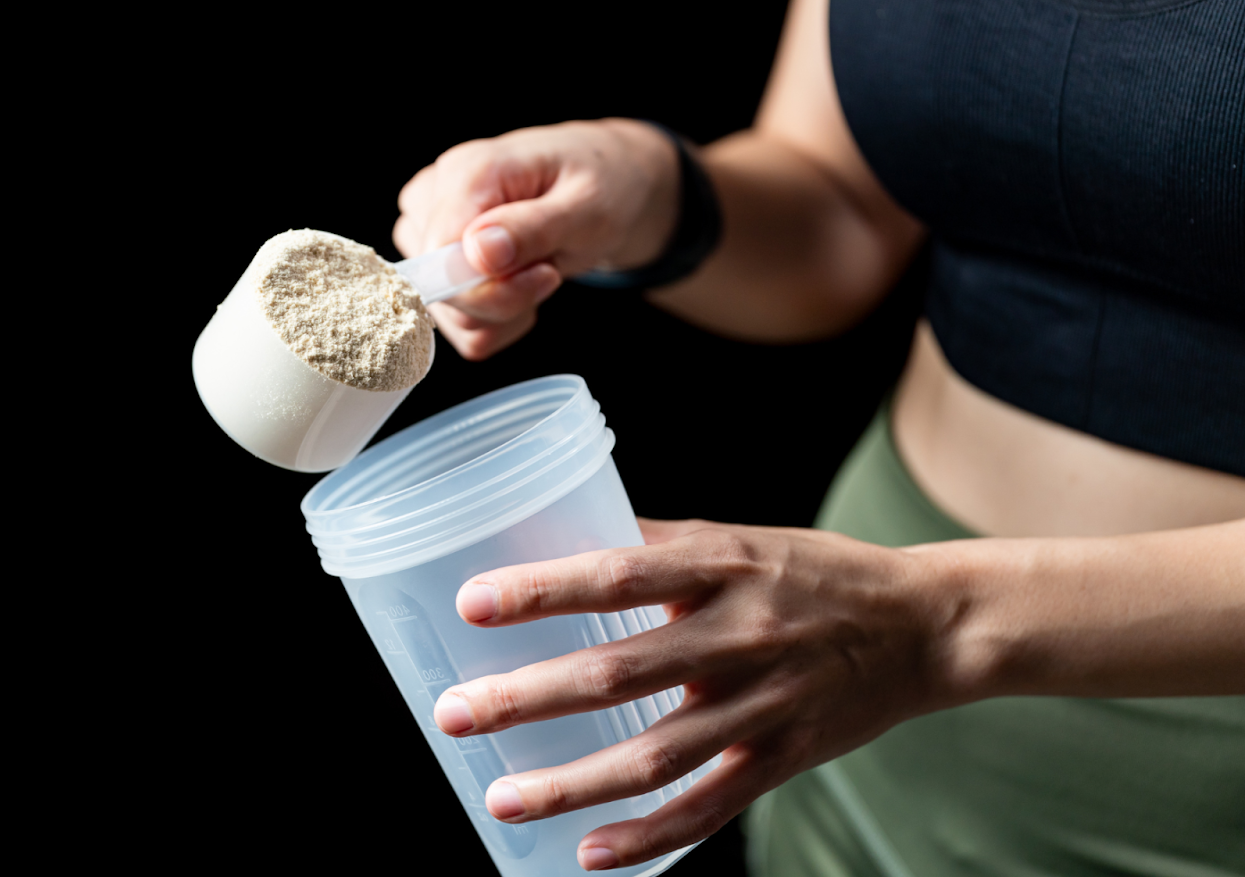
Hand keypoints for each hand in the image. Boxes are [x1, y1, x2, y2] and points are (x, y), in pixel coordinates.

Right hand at [394, 119, 679, 359]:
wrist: (605, 187)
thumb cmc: (599, 187)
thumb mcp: (588, 206)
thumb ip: (533, 228)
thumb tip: (477, 251)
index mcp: (465, 171)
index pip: (440, 255)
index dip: (491, 285)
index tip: (546, 273)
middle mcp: (432, 199)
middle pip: (439, 289)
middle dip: (504, 300)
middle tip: (549, 270)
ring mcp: (427, 232)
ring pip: (446, 314)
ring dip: (502, 313)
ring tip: (536, 271)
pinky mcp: (434, 263)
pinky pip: (454, 324)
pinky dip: (495, 322)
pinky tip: (520, 287)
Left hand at [430, 518, 962, 869]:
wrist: (925, 624)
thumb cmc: (815, 572)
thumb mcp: (739, 537)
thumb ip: (656, 545)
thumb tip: (562, 539)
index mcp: (722, 564)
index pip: (617, 574)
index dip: (543, 590)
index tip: (473, 602)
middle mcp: (740, 633)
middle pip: (619, 672)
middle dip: (528, 696)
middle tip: (455, 714)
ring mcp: (764, 703)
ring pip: (656, 754)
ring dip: (572, 782)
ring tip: (501, 798)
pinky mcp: (786, 757)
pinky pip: (711, 806)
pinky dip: (651, 836)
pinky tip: (590, 853)